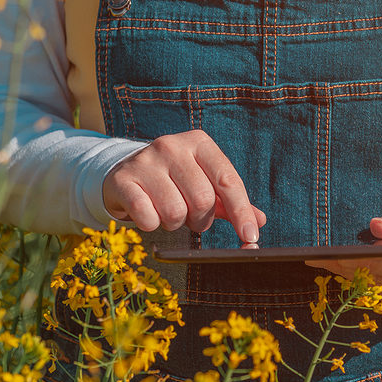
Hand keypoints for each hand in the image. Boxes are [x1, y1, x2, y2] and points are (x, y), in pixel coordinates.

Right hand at [102, 129, 265, 243]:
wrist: (123, 173)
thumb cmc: (172, 181)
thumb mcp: (202, 182)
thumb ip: (229, 201)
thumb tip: (259, 221)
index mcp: (199, 143)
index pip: (228, 180)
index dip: (241, 212)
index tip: (250, 237)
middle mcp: (173, 146)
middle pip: (203, 199)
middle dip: (201, 219)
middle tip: (191, 218)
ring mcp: (146, 160)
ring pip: (175, 211)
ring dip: (175, 223)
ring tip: (168, 212)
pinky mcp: (123, 179)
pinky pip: (147, 216)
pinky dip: (152, 224)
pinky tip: (149, 213)